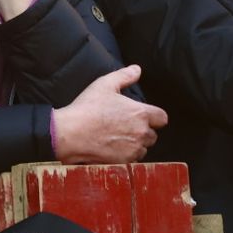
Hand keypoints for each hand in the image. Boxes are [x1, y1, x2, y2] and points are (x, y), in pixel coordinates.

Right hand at [53, 65, 168, 163]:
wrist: (70, 134)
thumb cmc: (87, 108)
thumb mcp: (105, 84)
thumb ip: (125, 75)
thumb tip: (137, 70)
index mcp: (141, 113)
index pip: (162, 118)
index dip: (154, 117)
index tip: (143, 116)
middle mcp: (141, 133)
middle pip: (153, 136)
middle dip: (143, 132)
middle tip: (126, 127)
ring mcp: (132, 150)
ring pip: (142, 150)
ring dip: (135, 146)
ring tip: (118, 139)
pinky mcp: (122, 163)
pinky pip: (131, 162)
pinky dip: (125, 157)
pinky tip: (112, 149)